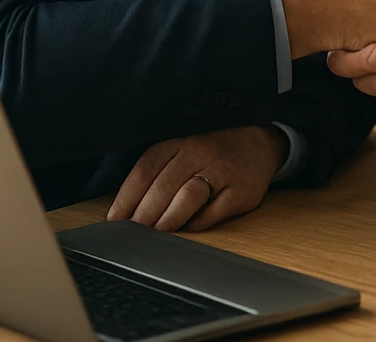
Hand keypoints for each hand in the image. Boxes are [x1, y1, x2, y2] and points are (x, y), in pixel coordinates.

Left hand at [107, 126, 286, 232]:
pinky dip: (198, 223)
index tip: (115, 219)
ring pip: (189, 196)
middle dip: (144, 214)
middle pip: (164, 186)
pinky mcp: (241, 191)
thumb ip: (159, 172)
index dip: (127, 197)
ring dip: (168, 219)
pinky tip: (187, 228)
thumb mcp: (184, 149)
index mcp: (180, 143)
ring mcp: (222, 171)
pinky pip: (215, 212)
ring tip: (157, 234)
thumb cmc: (213, 150)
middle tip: (133, 233)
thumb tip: (127, 211)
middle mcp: (200, 153)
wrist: (260, 142)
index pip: (146, 169)